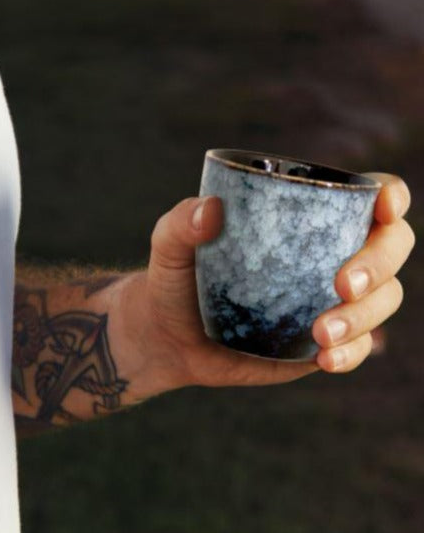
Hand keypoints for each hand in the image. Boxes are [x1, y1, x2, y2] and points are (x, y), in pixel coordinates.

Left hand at [126, 173, 413, 394]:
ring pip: (383, 300)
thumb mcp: (168, 245)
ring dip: (365, 316)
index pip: (364, 198)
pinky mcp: (321, 342)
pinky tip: (324, 359)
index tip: (382, 206)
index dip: (388, 196)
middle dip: (379, 263)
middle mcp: (325, 255)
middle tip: (341, 285)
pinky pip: (357, 346)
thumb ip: (180, 223)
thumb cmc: (174, 278)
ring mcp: (327, 300)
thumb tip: (210, 209)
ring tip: (320, 334)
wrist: (167, 335)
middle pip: (389, 247)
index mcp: (300, 220)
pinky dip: (352, 353)